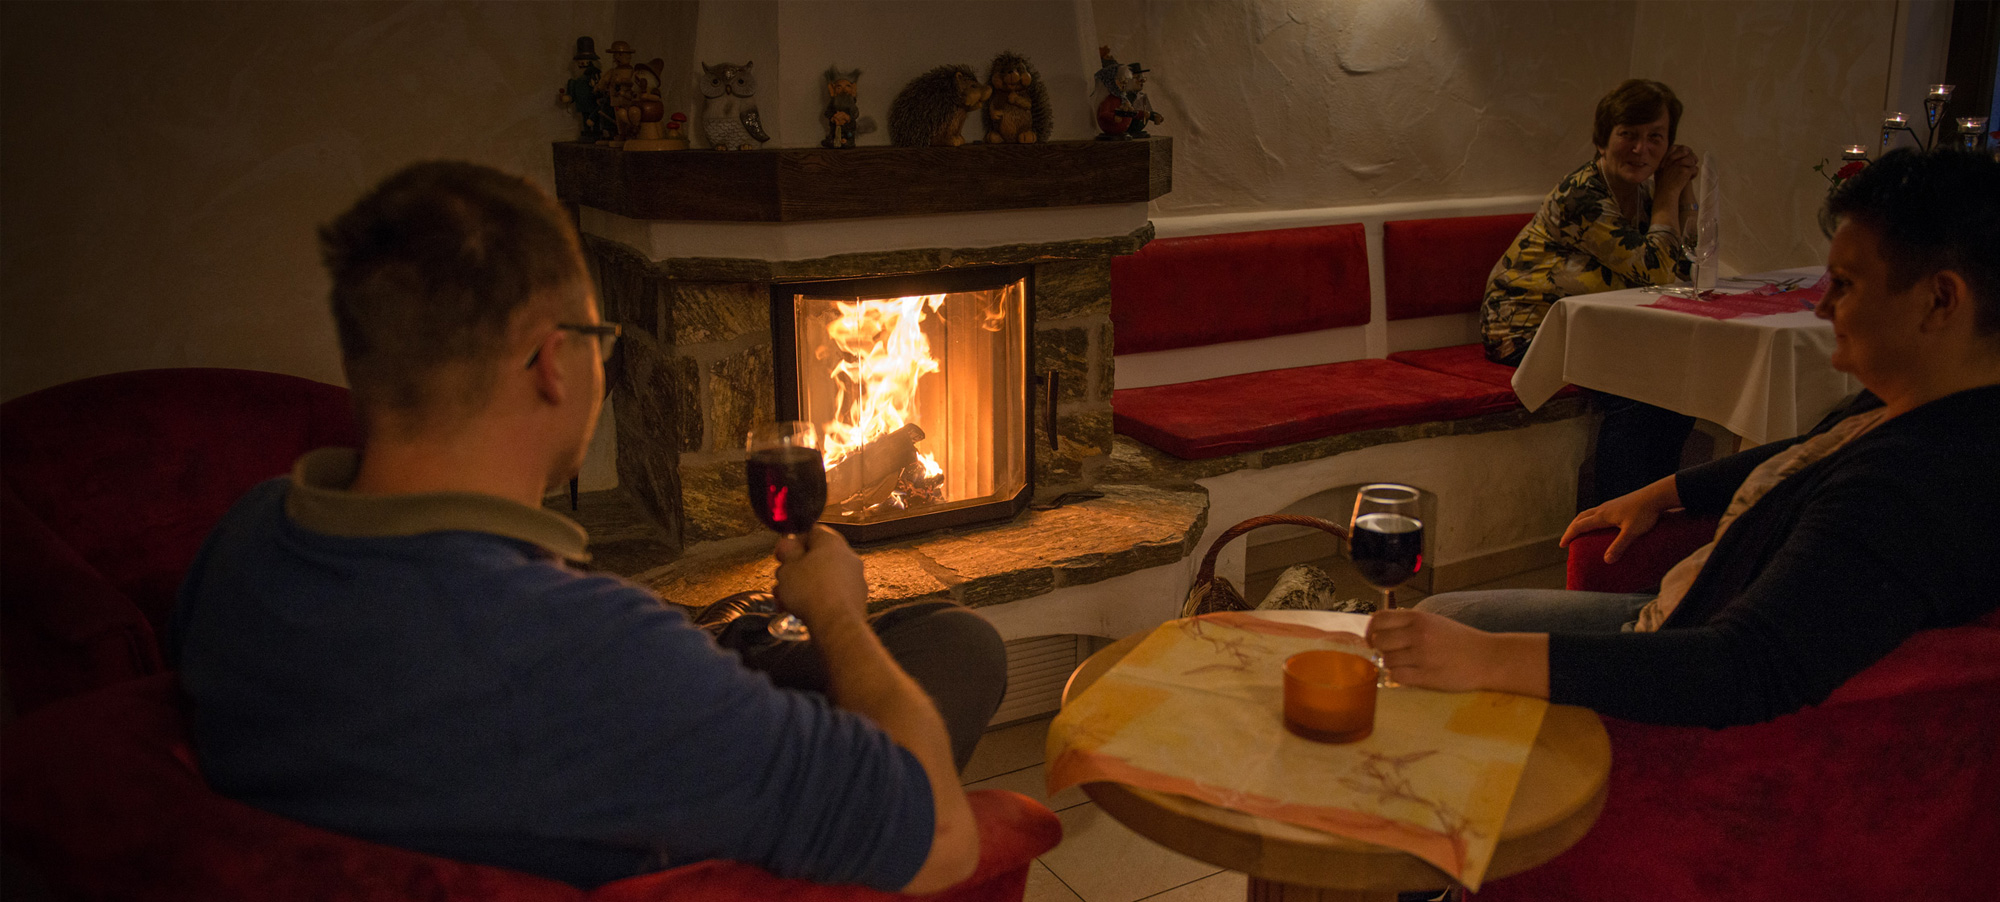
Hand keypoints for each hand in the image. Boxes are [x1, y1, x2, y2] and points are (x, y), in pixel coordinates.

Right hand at [773, 526, 867, 628]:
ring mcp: (855, 579)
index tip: (781, 555)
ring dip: (802, 587)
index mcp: (833, 543)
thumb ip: (787, 552)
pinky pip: (831, 594)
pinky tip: (799, 611)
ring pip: (822, 578)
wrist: (836, 624)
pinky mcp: (856, 600)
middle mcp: (848, 557)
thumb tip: (788, 544)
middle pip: (816, 557)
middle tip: (781, 580)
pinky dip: (816, 599)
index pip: (812, 531)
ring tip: (784, 600)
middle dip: (795, 570)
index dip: (793, 542)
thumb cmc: (810, 590)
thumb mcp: (788, 567)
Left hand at [1365, 610, 1503, 692]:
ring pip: (1386, 660)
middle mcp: (1418, 634)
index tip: (1374, 638)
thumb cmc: (1460, 640)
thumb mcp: (1434, 622)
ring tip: (1406, 664)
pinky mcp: (1426, 676)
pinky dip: (1399, 677)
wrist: (1488, 658)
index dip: (1372, 630)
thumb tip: (1380, 631)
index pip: (1379, 619)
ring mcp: (1422, 656)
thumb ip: (1409, 624)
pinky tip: (1409, 675)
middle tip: (1392, 653)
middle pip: (1379, 641)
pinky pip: (1397, 677)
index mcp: (1419, 618)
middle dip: (1380, 649)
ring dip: (1391, 664)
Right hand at [1559, 476, 1678, 563]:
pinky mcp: (1618, 504)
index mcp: (1602, 516)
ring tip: (1581, 531)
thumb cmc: (1644, 514)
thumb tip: (1606, 561)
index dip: (1569, 535)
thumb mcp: (1631, 532)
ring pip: (1589, 513)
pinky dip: (1591, 518)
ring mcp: (1610, 505)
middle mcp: (1603, 509)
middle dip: (1572, 528)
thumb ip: (1619, 546)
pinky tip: (1600, 523)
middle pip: (1581, 517)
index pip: (1579, 526)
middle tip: (1568, 539)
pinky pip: (1598, 511)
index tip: (1562, 545)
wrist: (1656, 496)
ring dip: (1581, 522)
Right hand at [1656, 144, 1698, 195]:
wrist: (1665, 193)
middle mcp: (1672, 158)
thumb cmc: (1663, 181)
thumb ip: (1669, 158)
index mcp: (1667, 156)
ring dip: (1692, 167)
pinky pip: (1695, 168)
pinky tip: (1689, 179)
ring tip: (1688, 174)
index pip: (1681, 147)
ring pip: (1693, 160)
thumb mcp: (1661, 167)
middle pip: (1689, 152)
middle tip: (1690, 166)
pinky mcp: (1684, 171)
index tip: (1686, 158)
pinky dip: (1694, 175)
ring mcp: (1678, 164)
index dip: (1686, 151)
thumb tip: (1685, 151)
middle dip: (1692, 158)